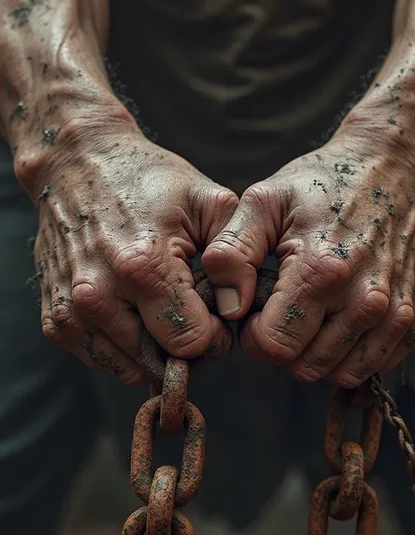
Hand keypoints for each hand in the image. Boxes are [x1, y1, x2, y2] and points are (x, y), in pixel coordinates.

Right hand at [34, 124, 237, 383]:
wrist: (77, 165)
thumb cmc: (147, 182)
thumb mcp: (206, 200)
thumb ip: (237, 255)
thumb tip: (238, 308)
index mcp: (143, 266)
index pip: (192, 343)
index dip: (214, 335)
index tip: (214, 312)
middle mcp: (99, 295)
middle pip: (160, 364)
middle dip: (185, 348)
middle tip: (191, 310)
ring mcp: (72, 311)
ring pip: (131, 369)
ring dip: (155, 351)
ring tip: (160, 307)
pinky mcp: (55, 320)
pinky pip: (103, 360)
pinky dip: (124, 348)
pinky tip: (133, 311)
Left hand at [202, 132, 414, 386]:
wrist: (391, 170)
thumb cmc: (321, 186)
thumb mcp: (263, 202)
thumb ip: (231, 253)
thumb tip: (228, 308)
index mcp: (322, 271)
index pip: (274, 347)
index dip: (254, 335)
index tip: (257, 308)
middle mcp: (366, 300)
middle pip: (306, 367)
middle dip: (286, 343)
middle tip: (287, 303)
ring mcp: (396, 313)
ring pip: (341, 373)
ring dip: (320, 350)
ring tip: (316, 306)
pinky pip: (375, 366)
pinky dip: (354, 350)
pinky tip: (343, 314)